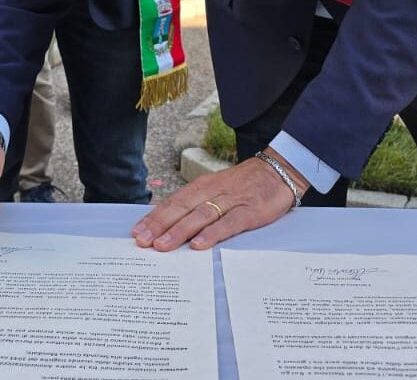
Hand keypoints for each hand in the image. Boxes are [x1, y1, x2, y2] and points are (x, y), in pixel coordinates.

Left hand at [131, 150, 303, 251]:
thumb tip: (172, 225)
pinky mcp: (249, 211)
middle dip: (159, 225)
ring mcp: (231, 201)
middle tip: (141, 241)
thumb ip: (198, 205)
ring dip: (179, 231)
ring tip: (162, 246)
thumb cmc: (244, 184)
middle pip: (181, 208)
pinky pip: (228, 223)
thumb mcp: (218, 189)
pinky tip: (198, 245)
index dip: (154, 217)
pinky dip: (212, 234)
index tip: (137, 232)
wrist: (279, 170)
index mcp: (203, 186)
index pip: (173, 202)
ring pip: (200, 216)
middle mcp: (213, 191)